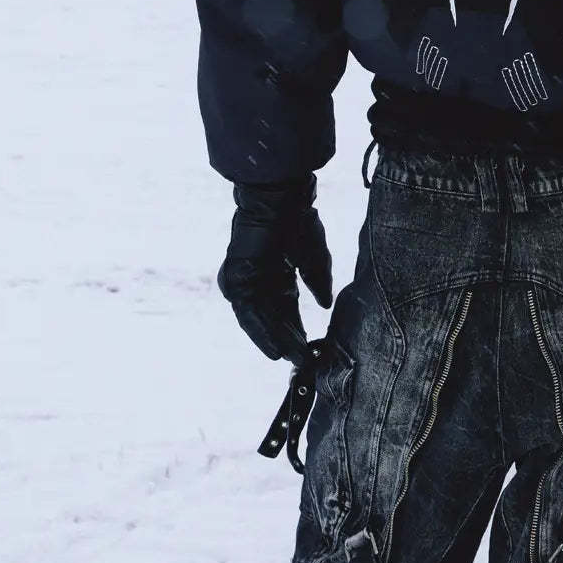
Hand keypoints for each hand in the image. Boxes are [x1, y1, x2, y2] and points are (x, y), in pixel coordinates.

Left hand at [217, 174, 333, 360]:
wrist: (279, 201)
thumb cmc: (298, 222)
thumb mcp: (316, 258)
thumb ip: (319, 282)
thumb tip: (325, 305)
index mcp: (278, 272)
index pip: (287, 308)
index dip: (297, 329)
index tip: (309, 348)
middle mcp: (261, 280)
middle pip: (273, 317)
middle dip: (287, 339)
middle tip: (302, 361)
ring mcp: (247, 280)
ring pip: (261, 319)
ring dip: (276, 340)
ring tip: (290, 360)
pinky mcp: (237, 281)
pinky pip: (248, 314)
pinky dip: (261, 333)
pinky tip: (274, 349)